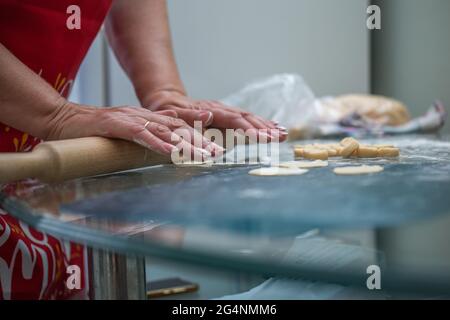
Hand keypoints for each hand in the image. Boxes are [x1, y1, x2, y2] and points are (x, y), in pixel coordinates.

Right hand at [44, 102, 223, 159]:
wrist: (63, 120)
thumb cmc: (94, 132)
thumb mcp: (125, 134)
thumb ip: (144, 138)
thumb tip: (164, 151)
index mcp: (146, 118)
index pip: (178, 123)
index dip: (198, 130)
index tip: (217, 140)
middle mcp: (142, 116)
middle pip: (177, 127)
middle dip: (199, 141)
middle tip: (217, 153)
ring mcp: (129, 118)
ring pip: (163, 130)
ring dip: (184, 143)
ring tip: (202, 155)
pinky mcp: (114, 124)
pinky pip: (139, 134)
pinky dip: (155, 142)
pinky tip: (169, 150)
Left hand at [144, 90, 287, 141]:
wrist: (167, 103)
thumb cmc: (168, 114)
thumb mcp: (174, 116)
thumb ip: (191, 118)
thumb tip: (210, 117)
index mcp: (210, 110)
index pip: (235, 120)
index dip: (250, 129)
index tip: (264, 137)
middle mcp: (221, 109)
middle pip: (247, 118)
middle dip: (265, 128)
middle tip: (281, 137)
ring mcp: (225, 112)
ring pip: (250, 118)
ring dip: (267, 126)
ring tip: (284, 133)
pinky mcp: (227, 117)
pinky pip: (247, 120)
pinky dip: (262, 125)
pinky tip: (275, 129)